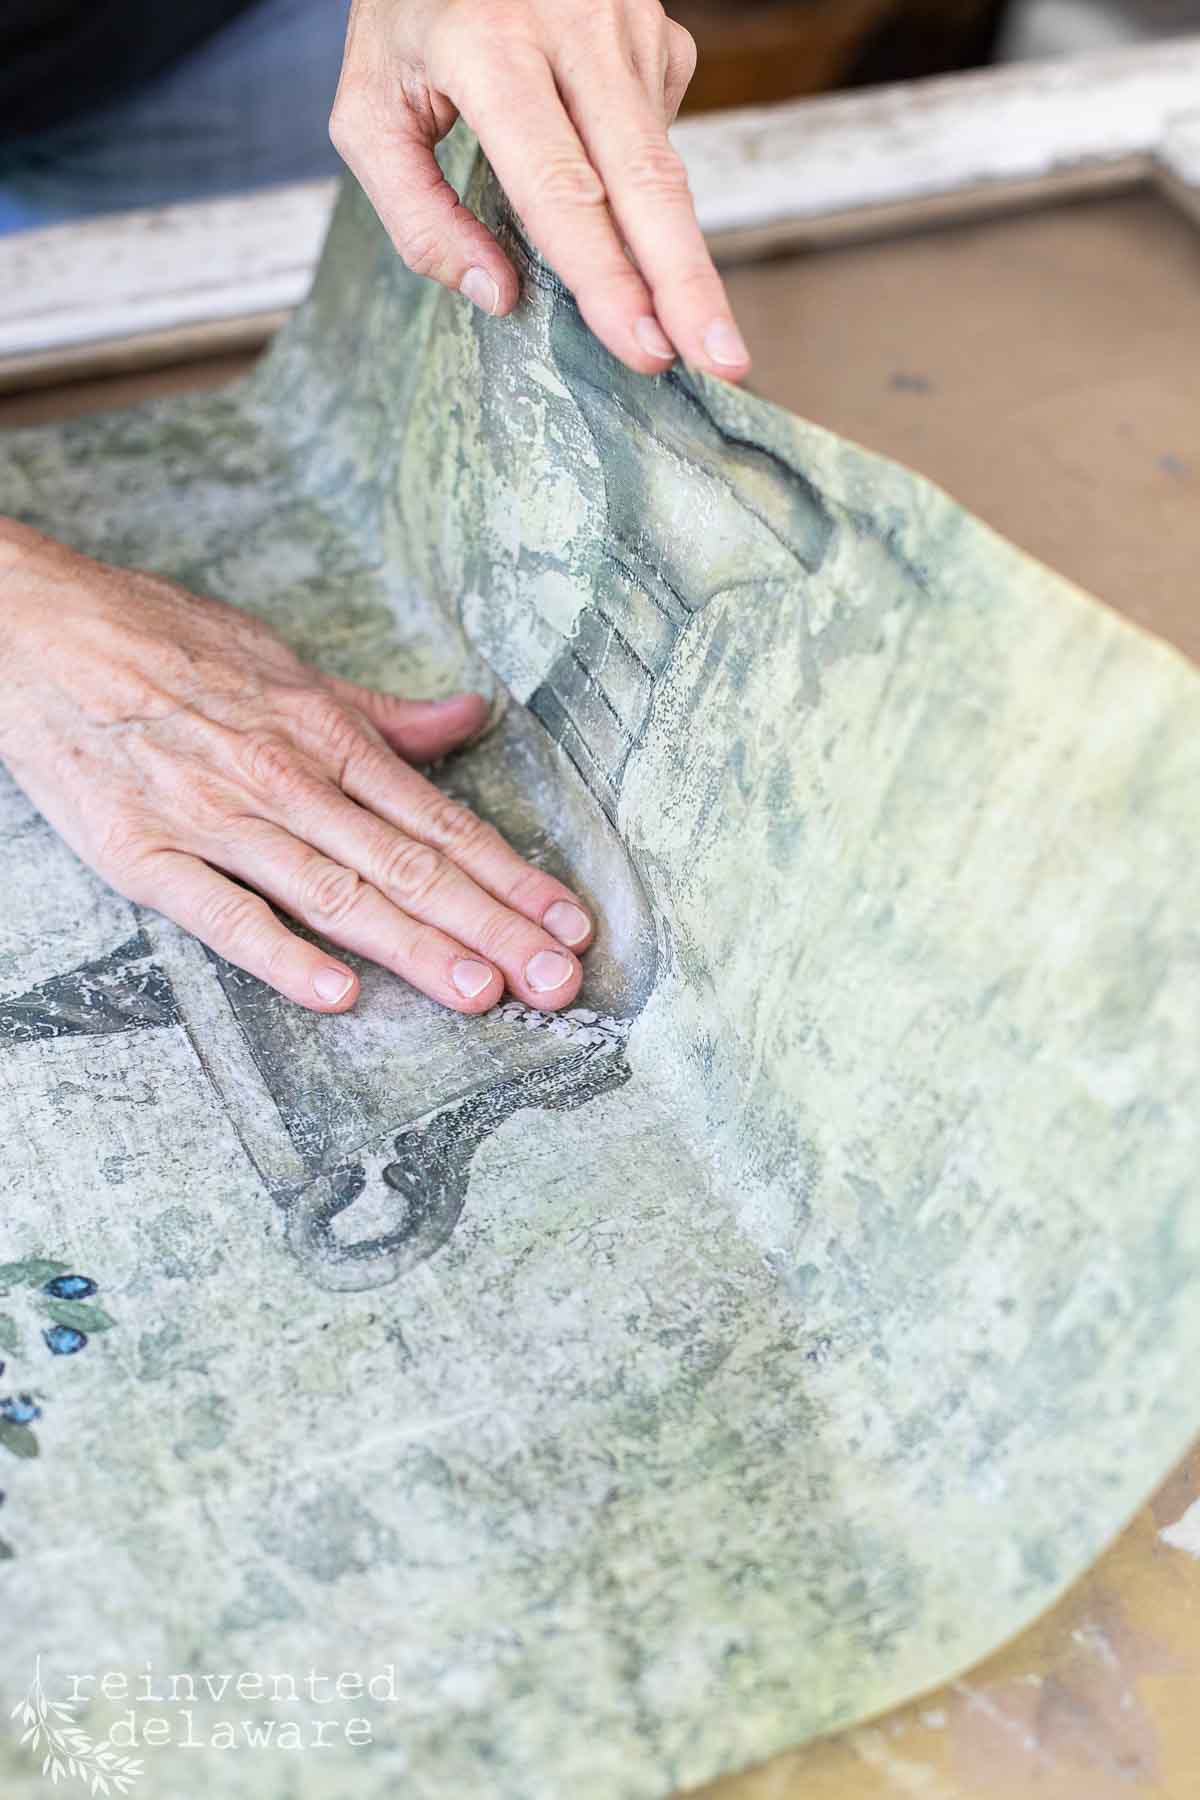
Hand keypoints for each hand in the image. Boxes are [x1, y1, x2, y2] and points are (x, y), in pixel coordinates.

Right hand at [0, 524, 593, 1014]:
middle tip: (558, 981)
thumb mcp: (287, 665)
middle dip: (491, 925)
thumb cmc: (166, 644)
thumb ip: (380, 712)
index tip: (568, 922)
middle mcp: (285, 778)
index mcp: (325, 734)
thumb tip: (469, 716)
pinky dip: (281, 954)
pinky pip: (224, 913)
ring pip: (336, 892)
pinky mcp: (145, 854)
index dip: (510, 874)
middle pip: (408, 865)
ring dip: (415, 945)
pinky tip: (339, 993)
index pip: (439, 820)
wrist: (39, 629)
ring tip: (483, 991)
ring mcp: (217, 819)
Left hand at [330, 0, 750, 380]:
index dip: (607, 275)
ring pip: (663, 166)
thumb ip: (416, 214)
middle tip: (724, 363)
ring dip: (674, 256)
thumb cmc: (409, 21)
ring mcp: (629, 22)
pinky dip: (637, 180)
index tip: (644, 345)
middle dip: (687, 283)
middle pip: (648, 179)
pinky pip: (658, 132)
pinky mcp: (661, 30)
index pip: (561, 186)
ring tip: (693, 326)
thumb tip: (499, 296)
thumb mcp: (368, 111)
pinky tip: (605, 175)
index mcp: (490, 45)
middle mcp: (573, 24)